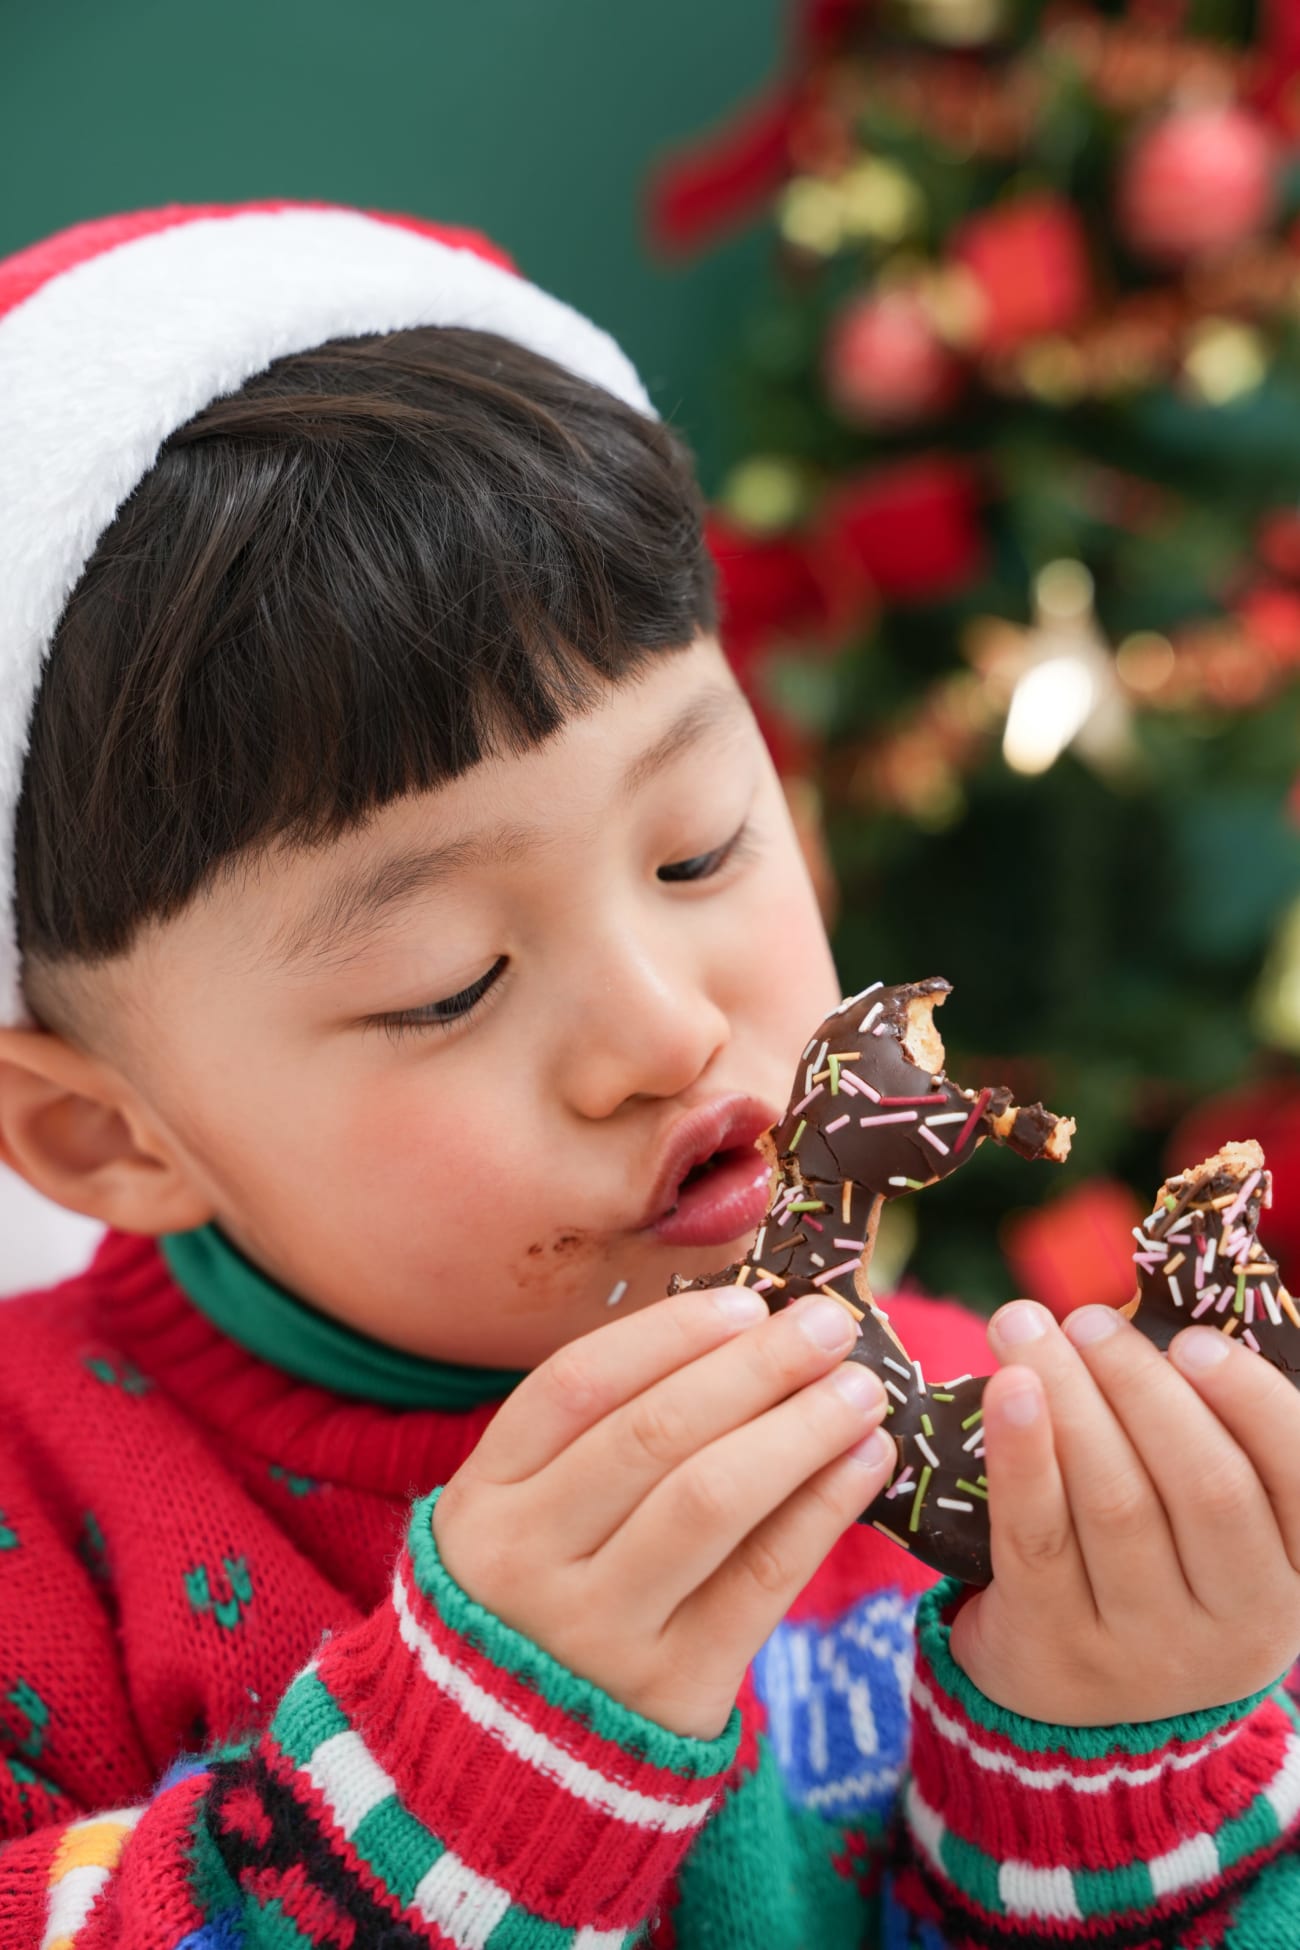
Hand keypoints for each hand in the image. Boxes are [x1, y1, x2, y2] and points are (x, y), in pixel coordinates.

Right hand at [432, 1286, 893, 1739]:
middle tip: (829, 1322)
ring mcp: (597, 1631)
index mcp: (481, 1500)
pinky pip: (761, 1579)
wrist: (516, 1767)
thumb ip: (605, 1432)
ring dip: (798, 1429)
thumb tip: (741, 1325)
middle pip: (652, 1434)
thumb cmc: (546, 1594)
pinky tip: (866, 1462)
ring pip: (710, 1500)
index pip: (576, 1386)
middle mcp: (527, 1561)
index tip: (749, 1301)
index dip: (669, 1334)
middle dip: (754, 1367)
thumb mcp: (526, 1514)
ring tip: (859, 1388)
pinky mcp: (672, 1689)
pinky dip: (821, 1508)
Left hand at [948, 1300, 1299, 1724]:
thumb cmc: (1160, 1560)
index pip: (1297, 1481)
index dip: (1252, 1403)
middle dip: (1140, 1386)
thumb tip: (1182, 1301)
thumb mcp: (1218, 1521)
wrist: (1079, 1700)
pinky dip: (1021, 1455)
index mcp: (1296, 1574)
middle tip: (1088, 1318)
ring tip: (1026, 1325)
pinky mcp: (1057, 1649)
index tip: (1192, 1339)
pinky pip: (1038, 1538)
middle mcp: (1240, 1624)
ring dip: (1069, 1398)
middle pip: (1202, 1488)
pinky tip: (1005, 1388)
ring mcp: (1148, 1648)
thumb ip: (1214, 1426)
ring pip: (1114, 1504)